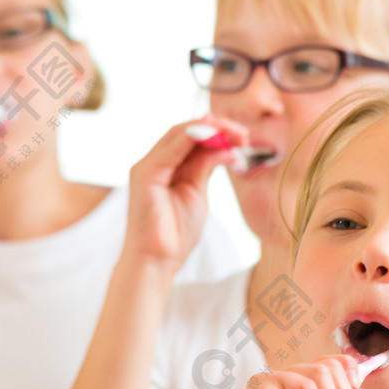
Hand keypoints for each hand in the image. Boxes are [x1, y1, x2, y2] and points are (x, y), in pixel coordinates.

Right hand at [122, 116, 248, 269]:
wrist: (156, 260)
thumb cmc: (175, 234)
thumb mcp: (197, 194)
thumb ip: (205, 169)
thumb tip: (224, 148)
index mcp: (167, 167)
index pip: (191, 138)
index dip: (217, 132)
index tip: (243, 138)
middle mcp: (155, 162)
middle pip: (186, 131)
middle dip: (218, 128)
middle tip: (243, 134)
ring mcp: (147, 166)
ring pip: (180, 134)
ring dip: (211, 130)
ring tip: (236, 135)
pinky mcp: (144, 174)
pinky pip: (172, 148)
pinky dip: (195, 138)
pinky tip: (216, 138)